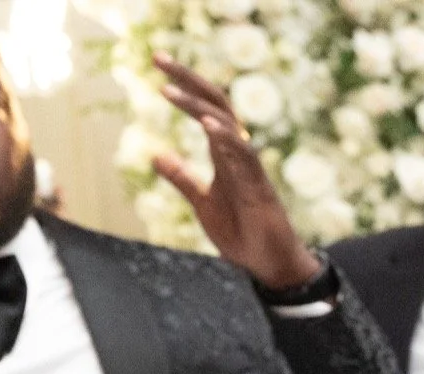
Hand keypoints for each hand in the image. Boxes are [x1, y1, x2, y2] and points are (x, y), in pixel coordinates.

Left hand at [148, 54, 322, 291]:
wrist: (268, 265)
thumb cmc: (242, 235)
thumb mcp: (202, 203)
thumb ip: (182, 178)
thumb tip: (154, 156)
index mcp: (224, 154)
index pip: (205, 108)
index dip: (184, 85)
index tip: (156, 64)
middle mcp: (237, 153)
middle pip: (216, 103)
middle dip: (188, 78)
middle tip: (157, 57)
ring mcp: (249, 167)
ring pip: (227, 123)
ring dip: (196, 104)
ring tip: (166, 89)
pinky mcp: (259, 186)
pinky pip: (245, 154)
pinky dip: (226, 137)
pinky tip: (206, 124)